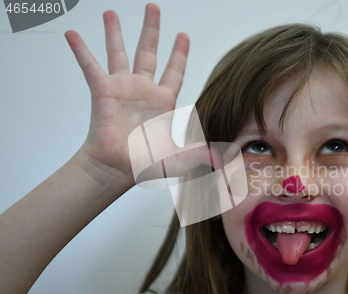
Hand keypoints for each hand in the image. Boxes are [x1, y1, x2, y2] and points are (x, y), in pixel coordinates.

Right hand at [65, 4, 208, 187]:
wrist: (117, 169)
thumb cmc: (143, 165)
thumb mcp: (179, 158)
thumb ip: (199, 153)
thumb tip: (221, 158)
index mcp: (162, 101)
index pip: (174, 71)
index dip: (179, 54)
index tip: (183, 36)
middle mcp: (142, 90)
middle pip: (148, 52)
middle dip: (151, 30)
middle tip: (153, 8)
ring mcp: (122, 89)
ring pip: (119, 53)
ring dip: (115, 32)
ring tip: (111, 12)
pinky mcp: (102, 92)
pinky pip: (90, 66)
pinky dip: (81, 50)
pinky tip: (73, 34)